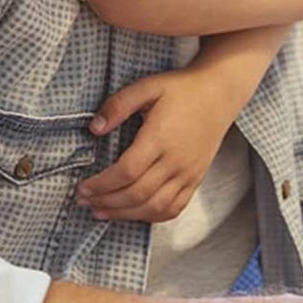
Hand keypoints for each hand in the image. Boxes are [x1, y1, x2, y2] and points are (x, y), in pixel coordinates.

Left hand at [76, 68, 238, 221]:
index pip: (126, 172)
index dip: (101, 185)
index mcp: (160, 137)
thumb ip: (119, 105)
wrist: (220, 94)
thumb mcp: (148, 86)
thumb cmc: (182, 89)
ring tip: (102, 211)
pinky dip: (151, 216)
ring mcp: (189, 172)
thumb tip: (94, 128)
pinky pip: (174, 207)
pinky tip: (134, 212)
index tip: (82, 188)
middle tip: (84, 201)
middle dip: (106, 202)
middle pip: (137, 194)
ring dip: (125, 214)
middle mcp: (176, 160)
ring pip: (154, 206)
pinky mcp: (196, 178)